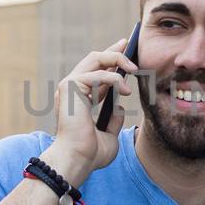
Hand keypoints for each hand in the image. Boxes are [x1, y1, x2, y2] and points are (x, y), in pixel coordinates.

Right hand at [50, 37, 138, 176]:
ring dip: (118, 60)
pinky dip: (115, 80)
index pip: (96, 71)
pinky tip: (126, 91)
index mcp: (79, 98)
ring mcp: (69, 86)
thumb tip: (120, 107)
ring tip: (135, 69)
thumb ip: (113, 119)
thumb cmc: (90, 153)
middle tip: (129, 44)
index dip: (112, 60)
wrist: (78, 160)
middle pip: (94, 59)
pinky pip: (98, 74)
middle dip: (114, 50)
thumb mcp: (109, 134)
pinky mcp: (70, 87)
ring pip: (95, 58)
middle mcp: (72, 89)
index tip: (126, 51)